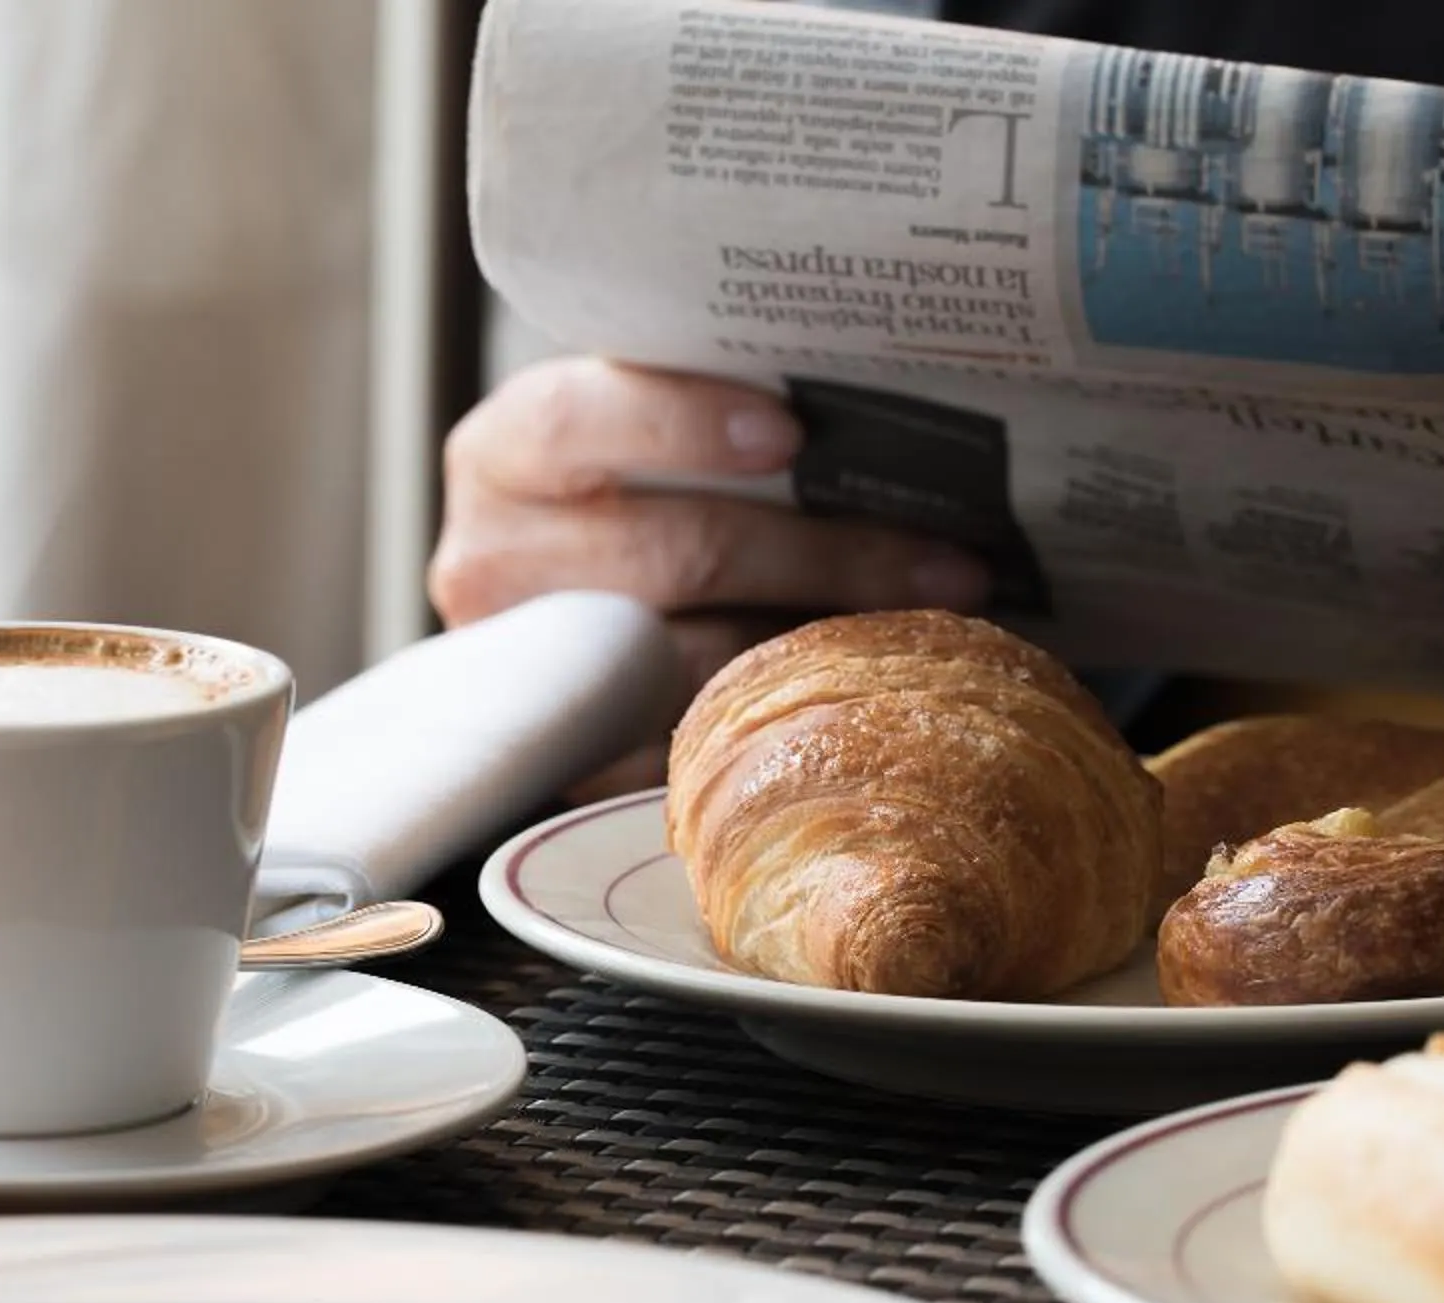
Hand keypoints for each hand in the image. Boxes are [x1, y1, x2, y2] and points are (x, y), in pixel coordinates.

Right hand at [429, 357, 991, 713]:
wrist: (553, 614)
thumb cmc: (626, 497)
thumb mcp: (635, 430)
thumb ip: (706, 405)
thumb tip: (876, 400)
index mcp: (504, 455)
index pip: (577, 422)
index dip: (683, 424)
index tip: (789, 434)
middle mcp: (492, 562)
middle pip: (674, 555)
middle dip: (826, 556)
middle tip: (950, 562)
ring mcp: (530, 672)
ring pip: (699, 660)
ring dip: (827, 642)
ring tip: (933, 628)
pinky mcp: (570, 761)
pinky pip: (693, 748)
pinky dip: (784, 722)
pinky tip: (865, 697)